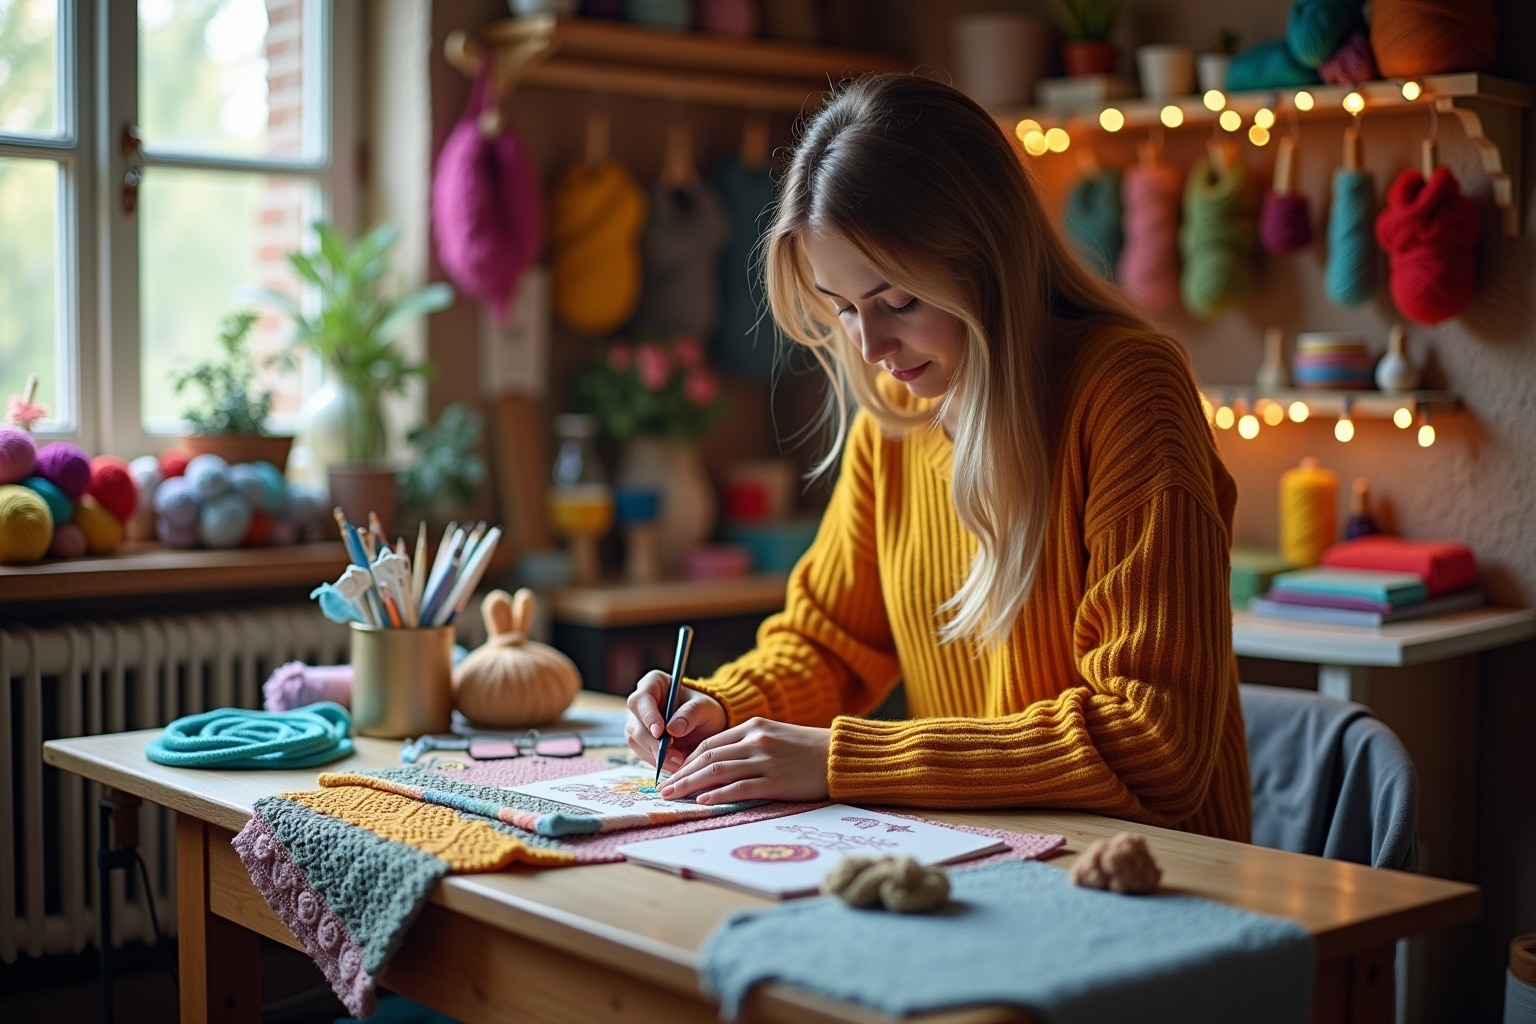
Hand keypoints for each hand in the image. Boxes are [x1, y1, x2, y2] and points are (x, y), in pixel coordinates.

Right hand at [625, 669, 727, 773]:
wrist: (706, 724)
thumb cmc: (705, 709)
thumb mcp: (705, 708)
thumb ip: (690, 714)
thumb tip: (672, 729)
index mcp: (653, 684)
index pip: (641, 699)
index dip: (648, 716)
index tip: (660, 732)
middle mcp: (641, 703)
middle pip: (635, 724)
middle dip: (653, 743)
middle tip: (675, 756)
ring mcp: (638, 723)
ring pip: (636, 741)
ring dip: (656, 755)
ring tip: (680, 761)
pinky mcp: (641, 741)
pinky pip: (643, 754)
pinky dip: (658, 762)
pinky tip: (675, 765)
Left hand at [658, 717, 830, 804]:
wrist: (840, 756)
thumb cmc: (807, 750)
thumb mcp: (775, 736)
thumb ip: (748, 745)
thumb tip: (718, 763)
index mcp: (753, 727)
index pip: (710, 744)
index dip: (686, 760)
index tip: (672, 774)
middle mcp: (756, 741)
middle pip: (707, 758)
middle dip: (681, 774)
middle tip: (662, 788)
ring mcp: (765, 761)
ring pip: (717, 772)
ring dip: (690, 785)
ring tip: (673, 797)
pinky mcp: (776, 781)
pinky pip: (740, 788)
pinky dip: (718, 794)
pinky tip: (703, 801)